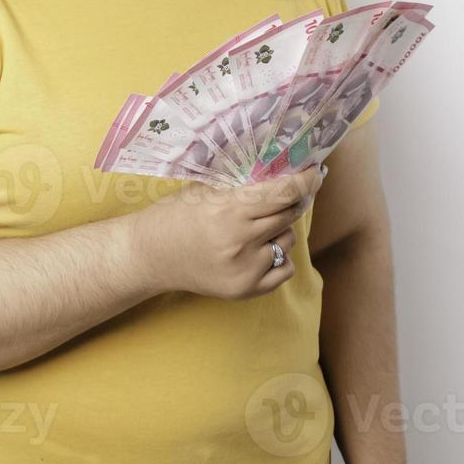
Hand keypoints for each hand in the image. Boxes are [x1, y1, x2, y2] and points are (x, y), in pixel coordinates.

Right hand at [130, 164, 326, 299]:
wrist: (149, 255)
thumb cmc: (174, 216)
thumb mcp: (205, 192)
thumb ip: (242, 189)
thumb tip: (282, 177)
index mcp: (229, 210)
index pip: (281, 194)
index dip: (303, 182)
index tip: (315, 173)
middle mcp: (241, 241)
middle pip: (288, 216)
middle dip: (292, 202)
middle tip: (287, 194)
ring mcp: (245, 269)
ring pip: (286, 241)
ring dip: (279, 230)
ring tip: (255, 227)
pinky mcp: (245, 290)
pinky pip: (283, 270)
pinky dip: (277, 257)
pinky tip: (259, 249)